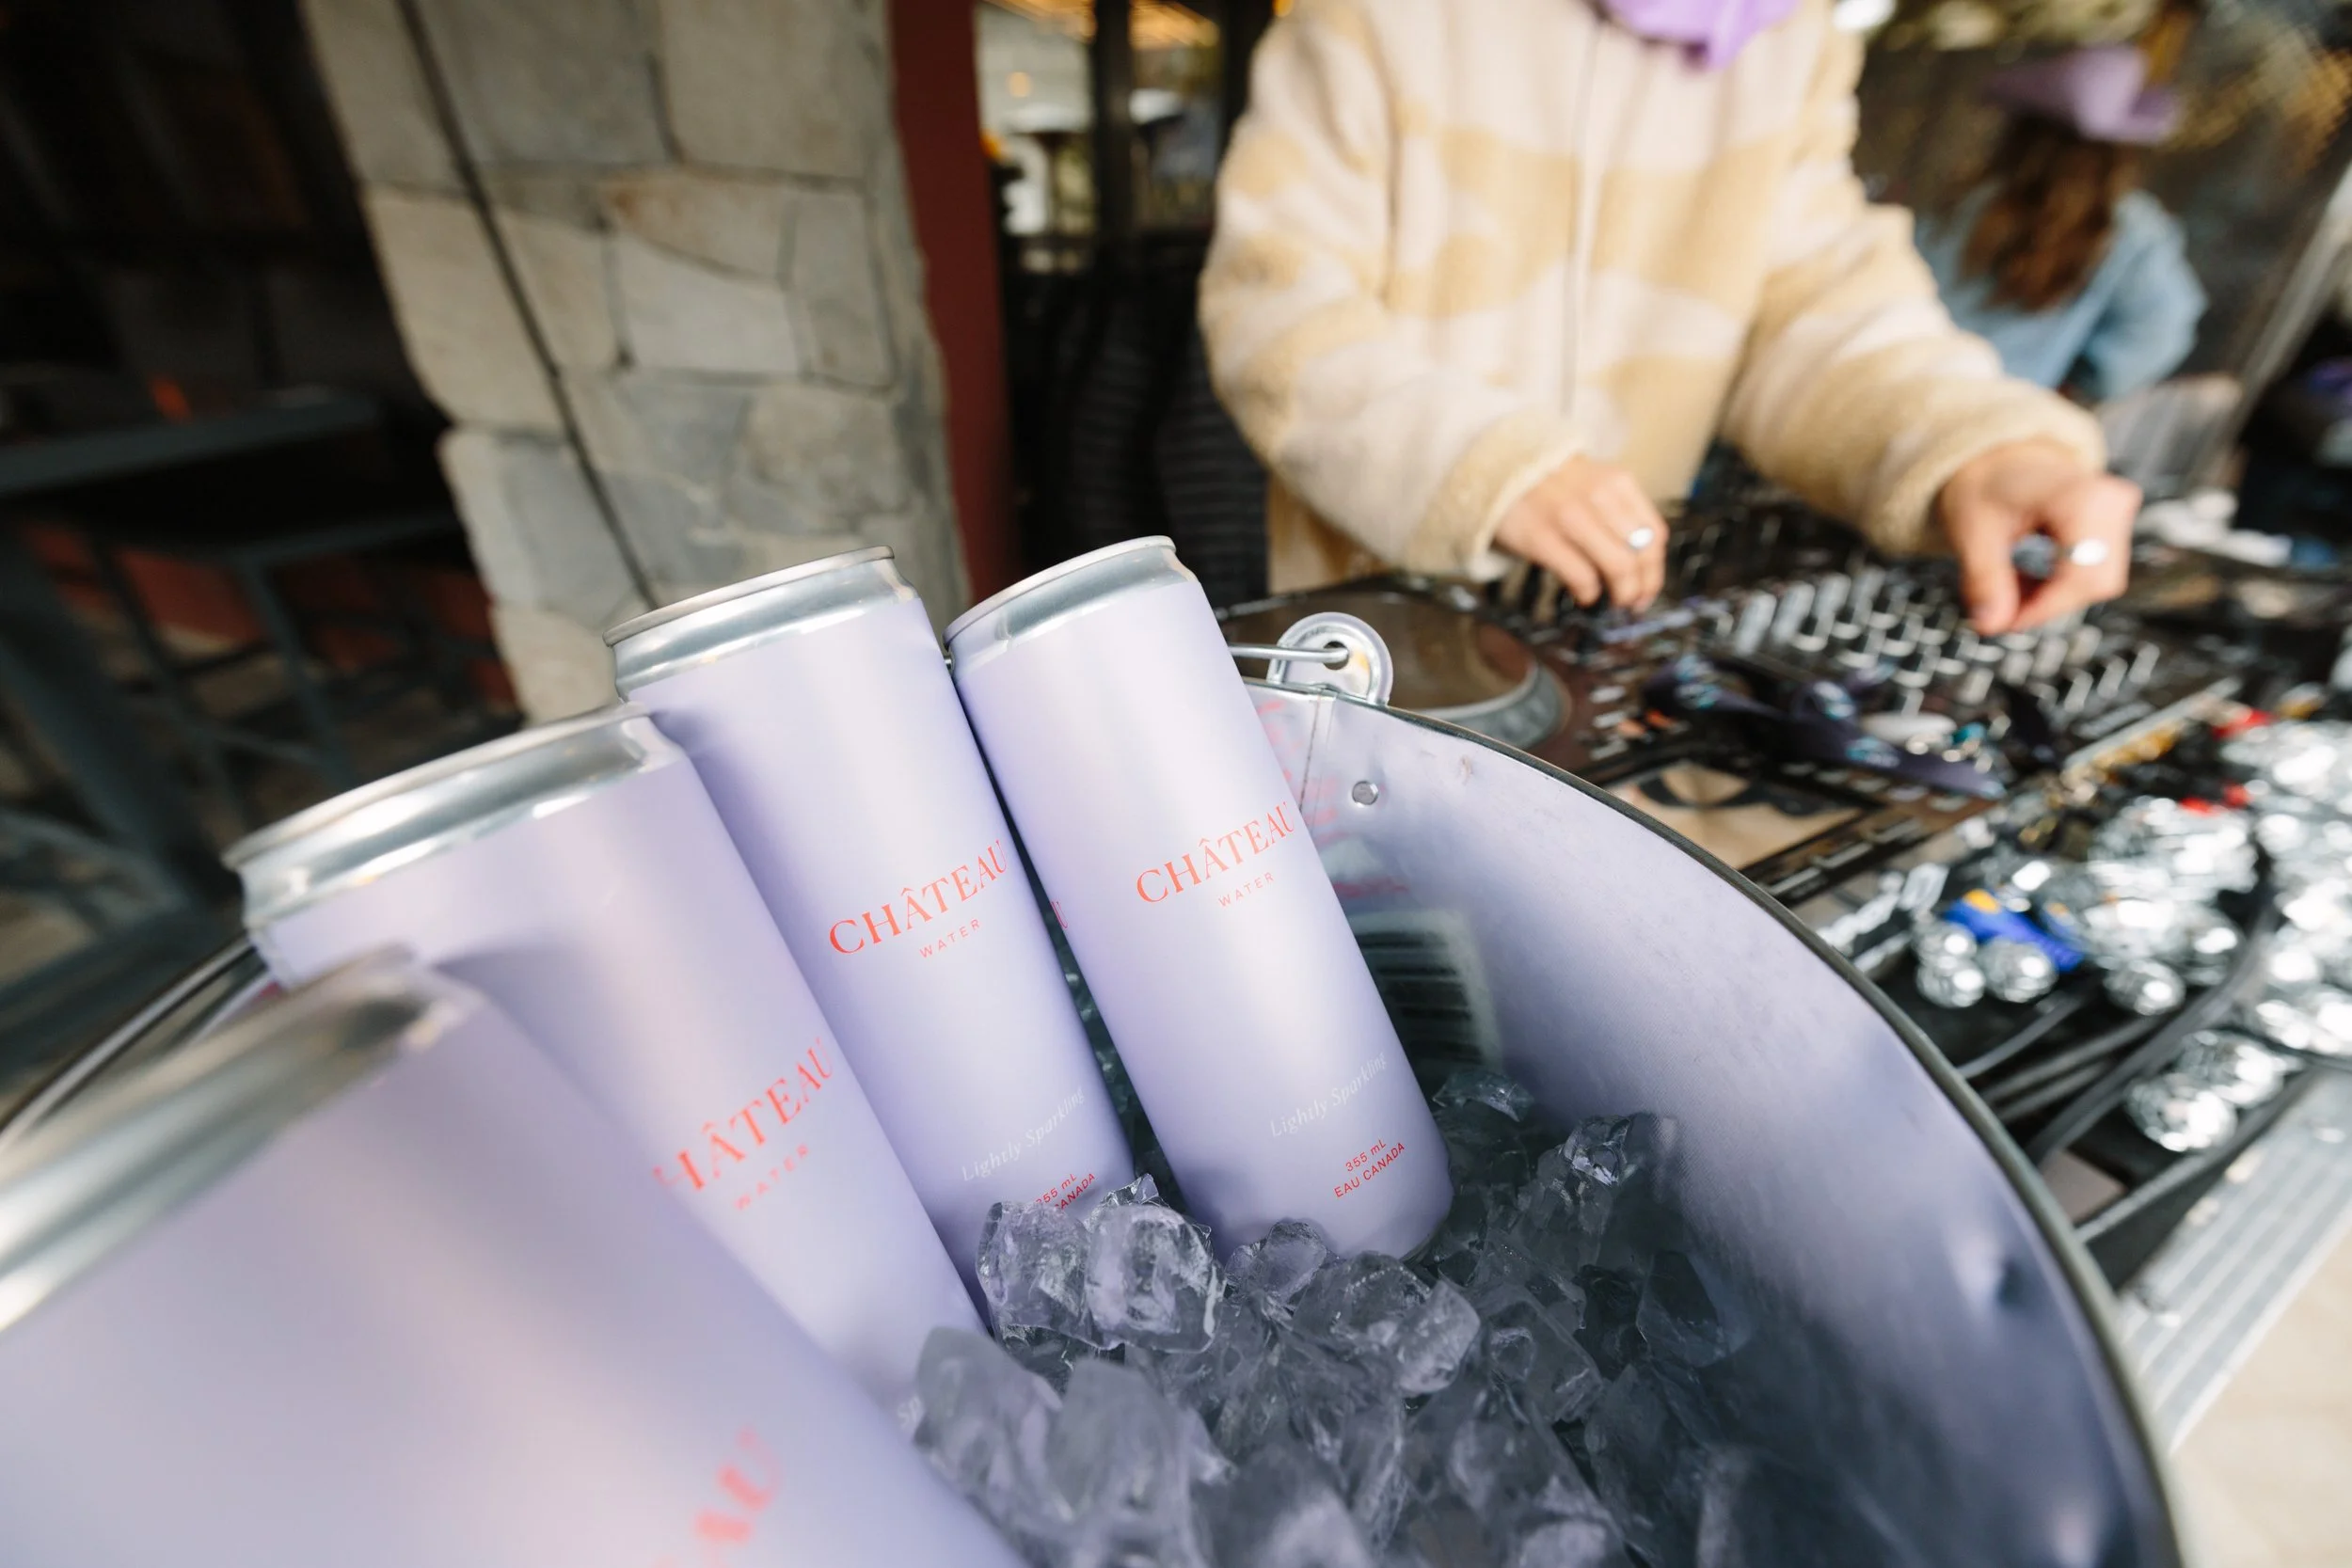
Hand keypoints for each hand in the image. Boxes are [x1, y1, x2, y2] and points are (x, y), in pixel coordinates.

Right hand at [1492, 456, 1667, 609]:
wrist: (1494, 468)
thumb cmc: (1546, 483)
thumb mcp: (1591, 483)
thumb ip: (1616, 513)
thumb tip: (1637, 564)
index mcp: (1617, 483)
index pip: (1655, 535)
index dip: (1655, 570)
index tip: (1647, 588)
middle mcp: (1599, 496)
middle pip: (1641, 555)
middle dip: (1641, 588)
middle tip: (1631, 603)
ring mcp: (1570, 517)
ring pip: (1619, 567)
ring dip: (1621, 594)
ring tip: (1611, 602)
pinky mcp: (1542, 538)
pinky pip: (1582, 576)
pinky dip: (1589, 594)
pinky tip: (1584, 595)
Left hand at [1940, 440, 2138, 634]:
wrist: (2006, 458)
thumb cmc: (1989, 484)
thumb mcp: (1972, 532)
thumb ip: (1984, 579)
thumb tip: (1991, 624)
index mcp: (2081, 497)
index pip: (2081, 576)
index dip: (2044, 608)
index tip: (2006, 622)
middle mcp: (2113, 502)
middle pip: (2094, 583)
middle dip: (2046, 604)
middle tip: (2002, 606)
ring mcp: (2120, 513)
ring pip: (2098, 582)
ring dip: (2052, 595)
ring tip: (2010, 582)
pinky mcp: (2117, 525)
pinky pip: (2098, 571)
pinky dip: (2060, 583)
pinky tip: (2029, 573)